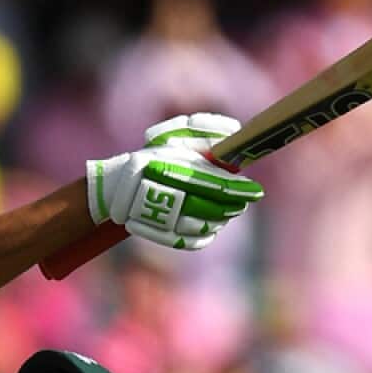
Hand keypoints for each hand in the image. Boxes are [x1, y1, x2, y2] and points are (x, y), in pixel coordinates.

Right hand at [87, 113, 263, 249]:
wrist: (116, 188)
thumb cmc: (152, 158)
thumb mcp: (174, 136)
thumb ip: (205, 131)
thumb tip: (234, 132)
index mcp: (173, 169)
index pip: (214, 183)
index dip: (238, 189)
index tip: (255, 190)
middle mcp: (168, 194)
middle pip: (214, 207)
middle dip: (234, 205)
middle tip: (244, 200)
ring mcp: (165, 218)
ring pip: (207, 225)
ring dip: (222, 219)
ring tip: (228, 211)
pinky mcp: (162, 234)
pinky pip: (193, 241)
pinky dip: (207, 235)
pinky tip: (212, 226)